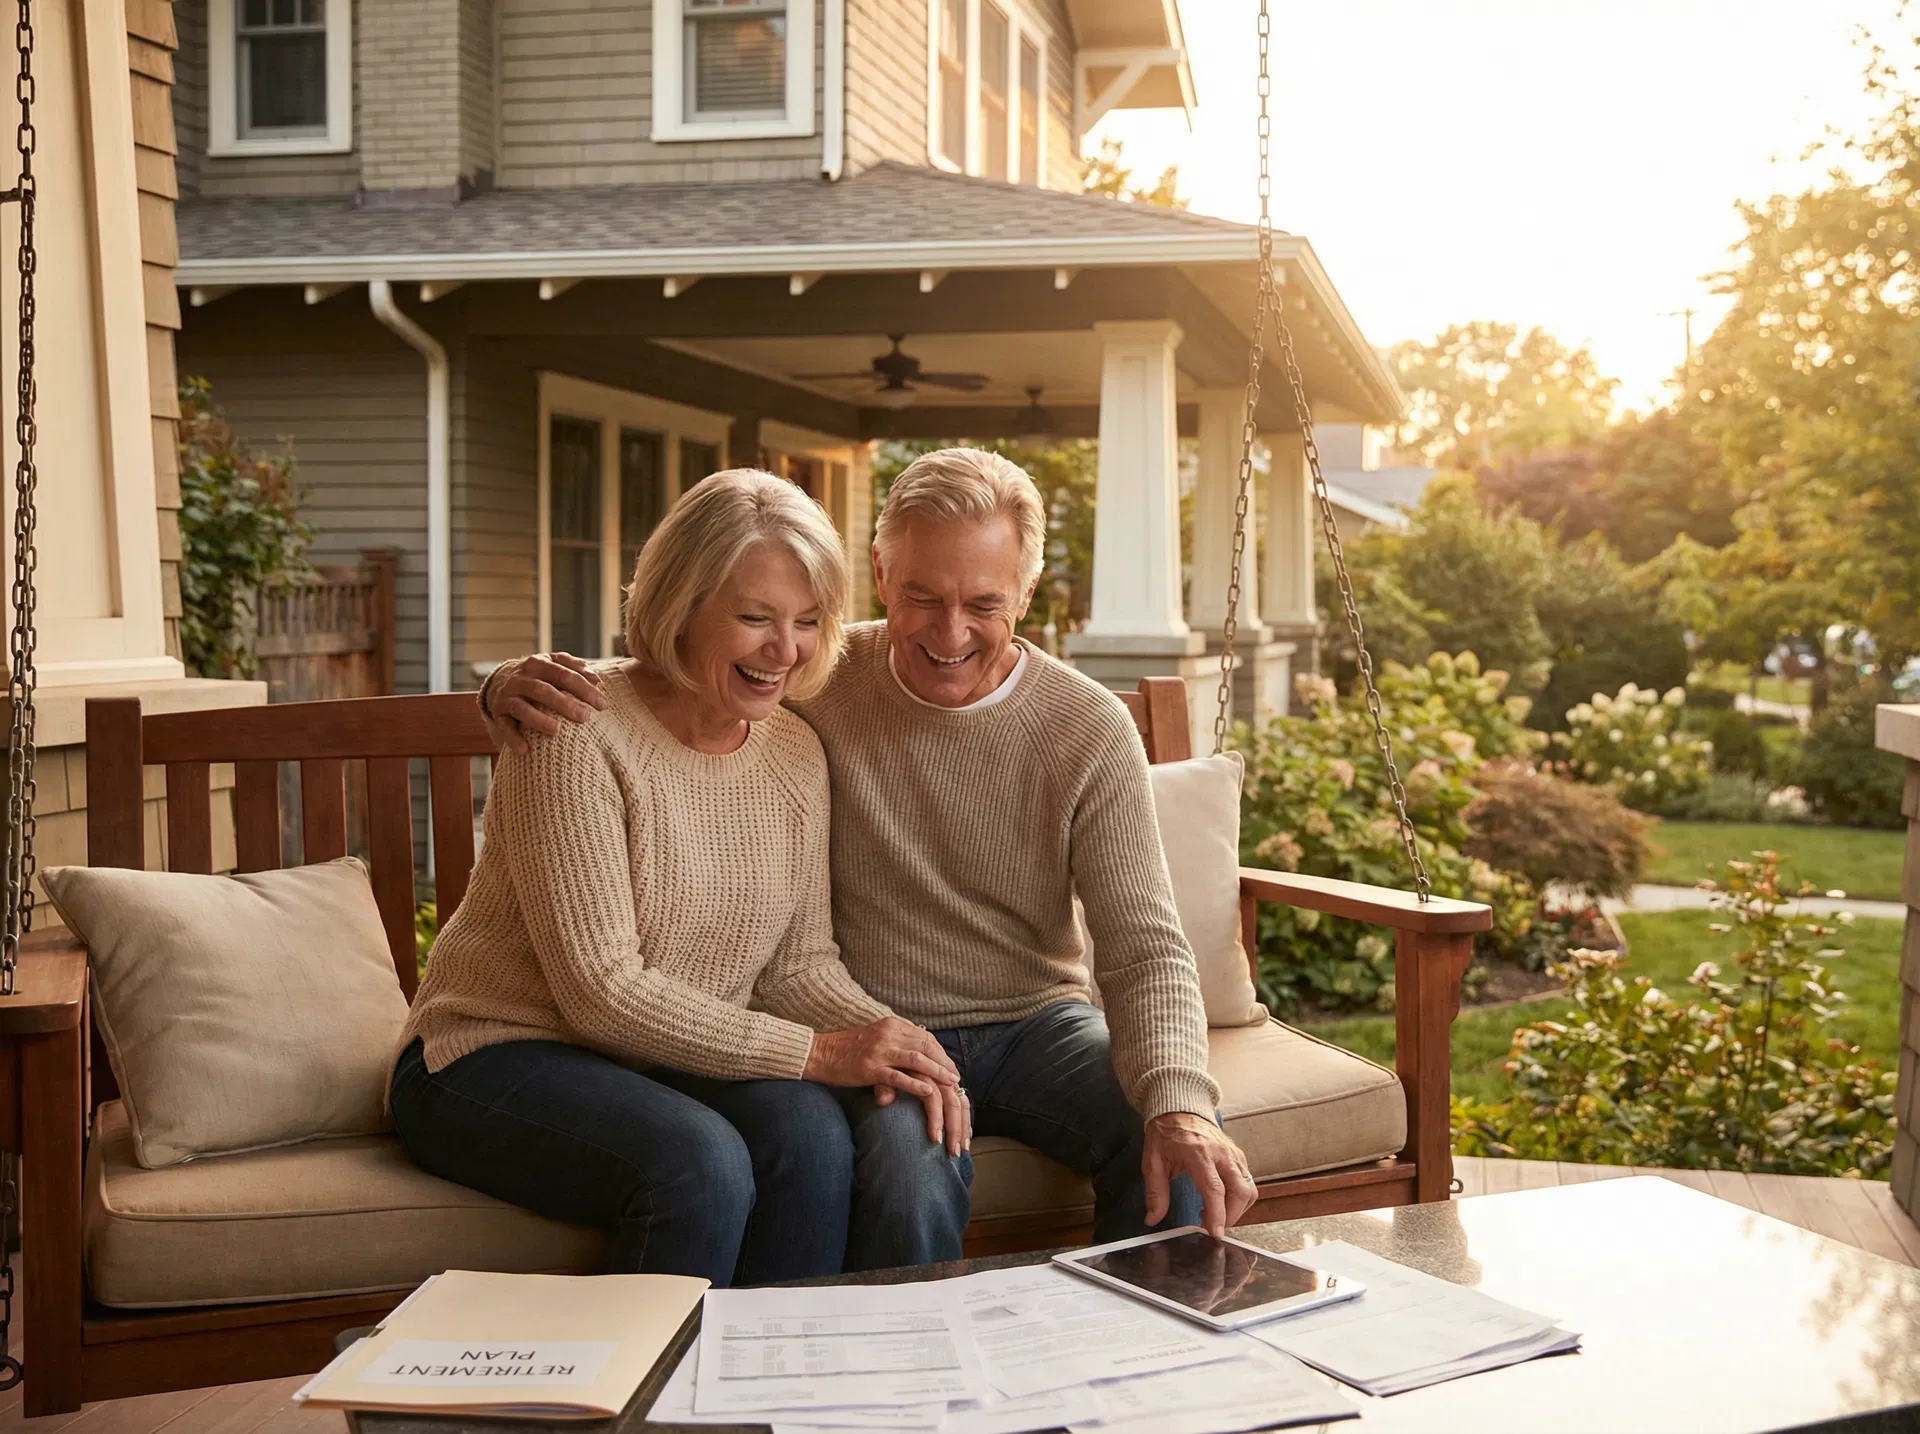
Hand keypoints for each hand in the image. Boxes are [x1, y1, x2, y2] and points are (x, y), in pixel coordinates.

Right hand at [484, 653, 606, 753]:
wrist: (500, 681)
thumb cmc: (538, 675)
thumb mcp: (553, 664)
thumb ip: (574, 667)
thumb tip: (597, 680)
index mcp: (539, 664)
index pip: (564, 675)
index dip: (584, 689)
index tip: (602, 705)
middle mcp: (521, 679)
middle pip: (544, 690)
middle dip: (565, 704)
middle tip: (585, 717)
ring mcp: (508, 696)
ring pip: (522, 708)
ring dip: (539, 720)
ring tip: (557, 731)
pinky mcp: (499, 714)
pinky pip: (505, 727)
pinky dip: (513, 739)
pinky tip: (525, 750)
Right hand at [803, 1017, 968, 1155]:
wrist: (820, 1053)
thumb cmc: (848, 1049)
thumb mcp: (877, 1039)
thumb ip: (898, 1044)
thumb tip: (919, 1055)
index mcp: (892, 1025)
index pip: (925, 1037)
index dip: (941, 1053)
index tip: (951, 1067)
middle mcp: (888, 1033)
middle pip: (926, 1046)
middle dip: (945, 1062)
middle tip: (957, 1078)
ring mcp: (879, 1050)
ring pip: (917, 1059)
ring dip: (937, 1071)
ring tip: (951, 1084)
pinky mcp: (870, 1068)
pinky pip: (897, 1076)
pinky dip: (915, 1083)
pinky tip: (928, 1091)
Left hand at [1142, 1112, 1255, 1238]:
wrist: (1179, 1108)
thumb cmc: (1166, 1134)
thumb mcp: (1152, 1161)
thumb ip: (1155, 1192)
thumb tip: (1153, 1218)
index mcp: (1198, 1153)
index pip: (1215, 1189)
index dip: (1218, 1214)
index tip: (1215, 1233)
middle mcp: (1221, 1153)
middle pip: (1240, 1191)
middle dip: (1230, 1216)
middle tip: (1210, 1225)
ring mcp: (1233, 1154)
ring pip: (1249, 1189)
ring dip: (1237, 1209)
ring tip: (1213, 1213)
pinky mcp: (1238, 1156)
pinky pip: (1248, 1182)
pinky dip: (1239, 1198)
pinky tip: (1221, 1201)